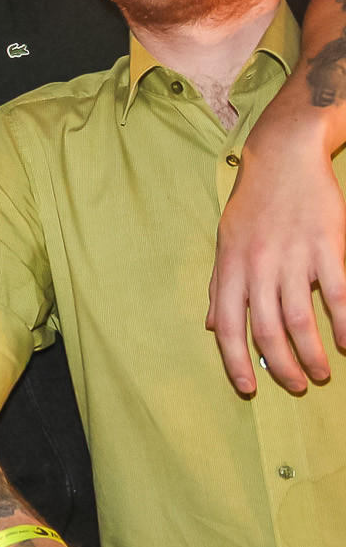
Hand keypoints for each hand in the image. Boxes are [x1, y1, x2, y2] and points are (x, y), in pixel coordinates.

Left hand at [207, 113, 343, 393]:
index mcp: (230, 268)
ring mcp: (293, 258)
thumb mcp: (225, 243)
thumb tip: (213, 326)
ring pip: (300, 320)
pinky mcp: (327, 247)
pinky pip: (337, 296)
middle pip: (267, 331)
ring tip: (321, 373)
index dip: (235, 362)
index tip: (248, 388)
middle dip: (281, 366)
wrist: (283, 157)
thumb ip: (220, 286)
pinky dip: (344, 324)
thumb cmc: (253, 203)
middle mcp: (258, 267)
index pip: (227, 327)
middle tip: (295, 385)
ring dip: (312, 354)